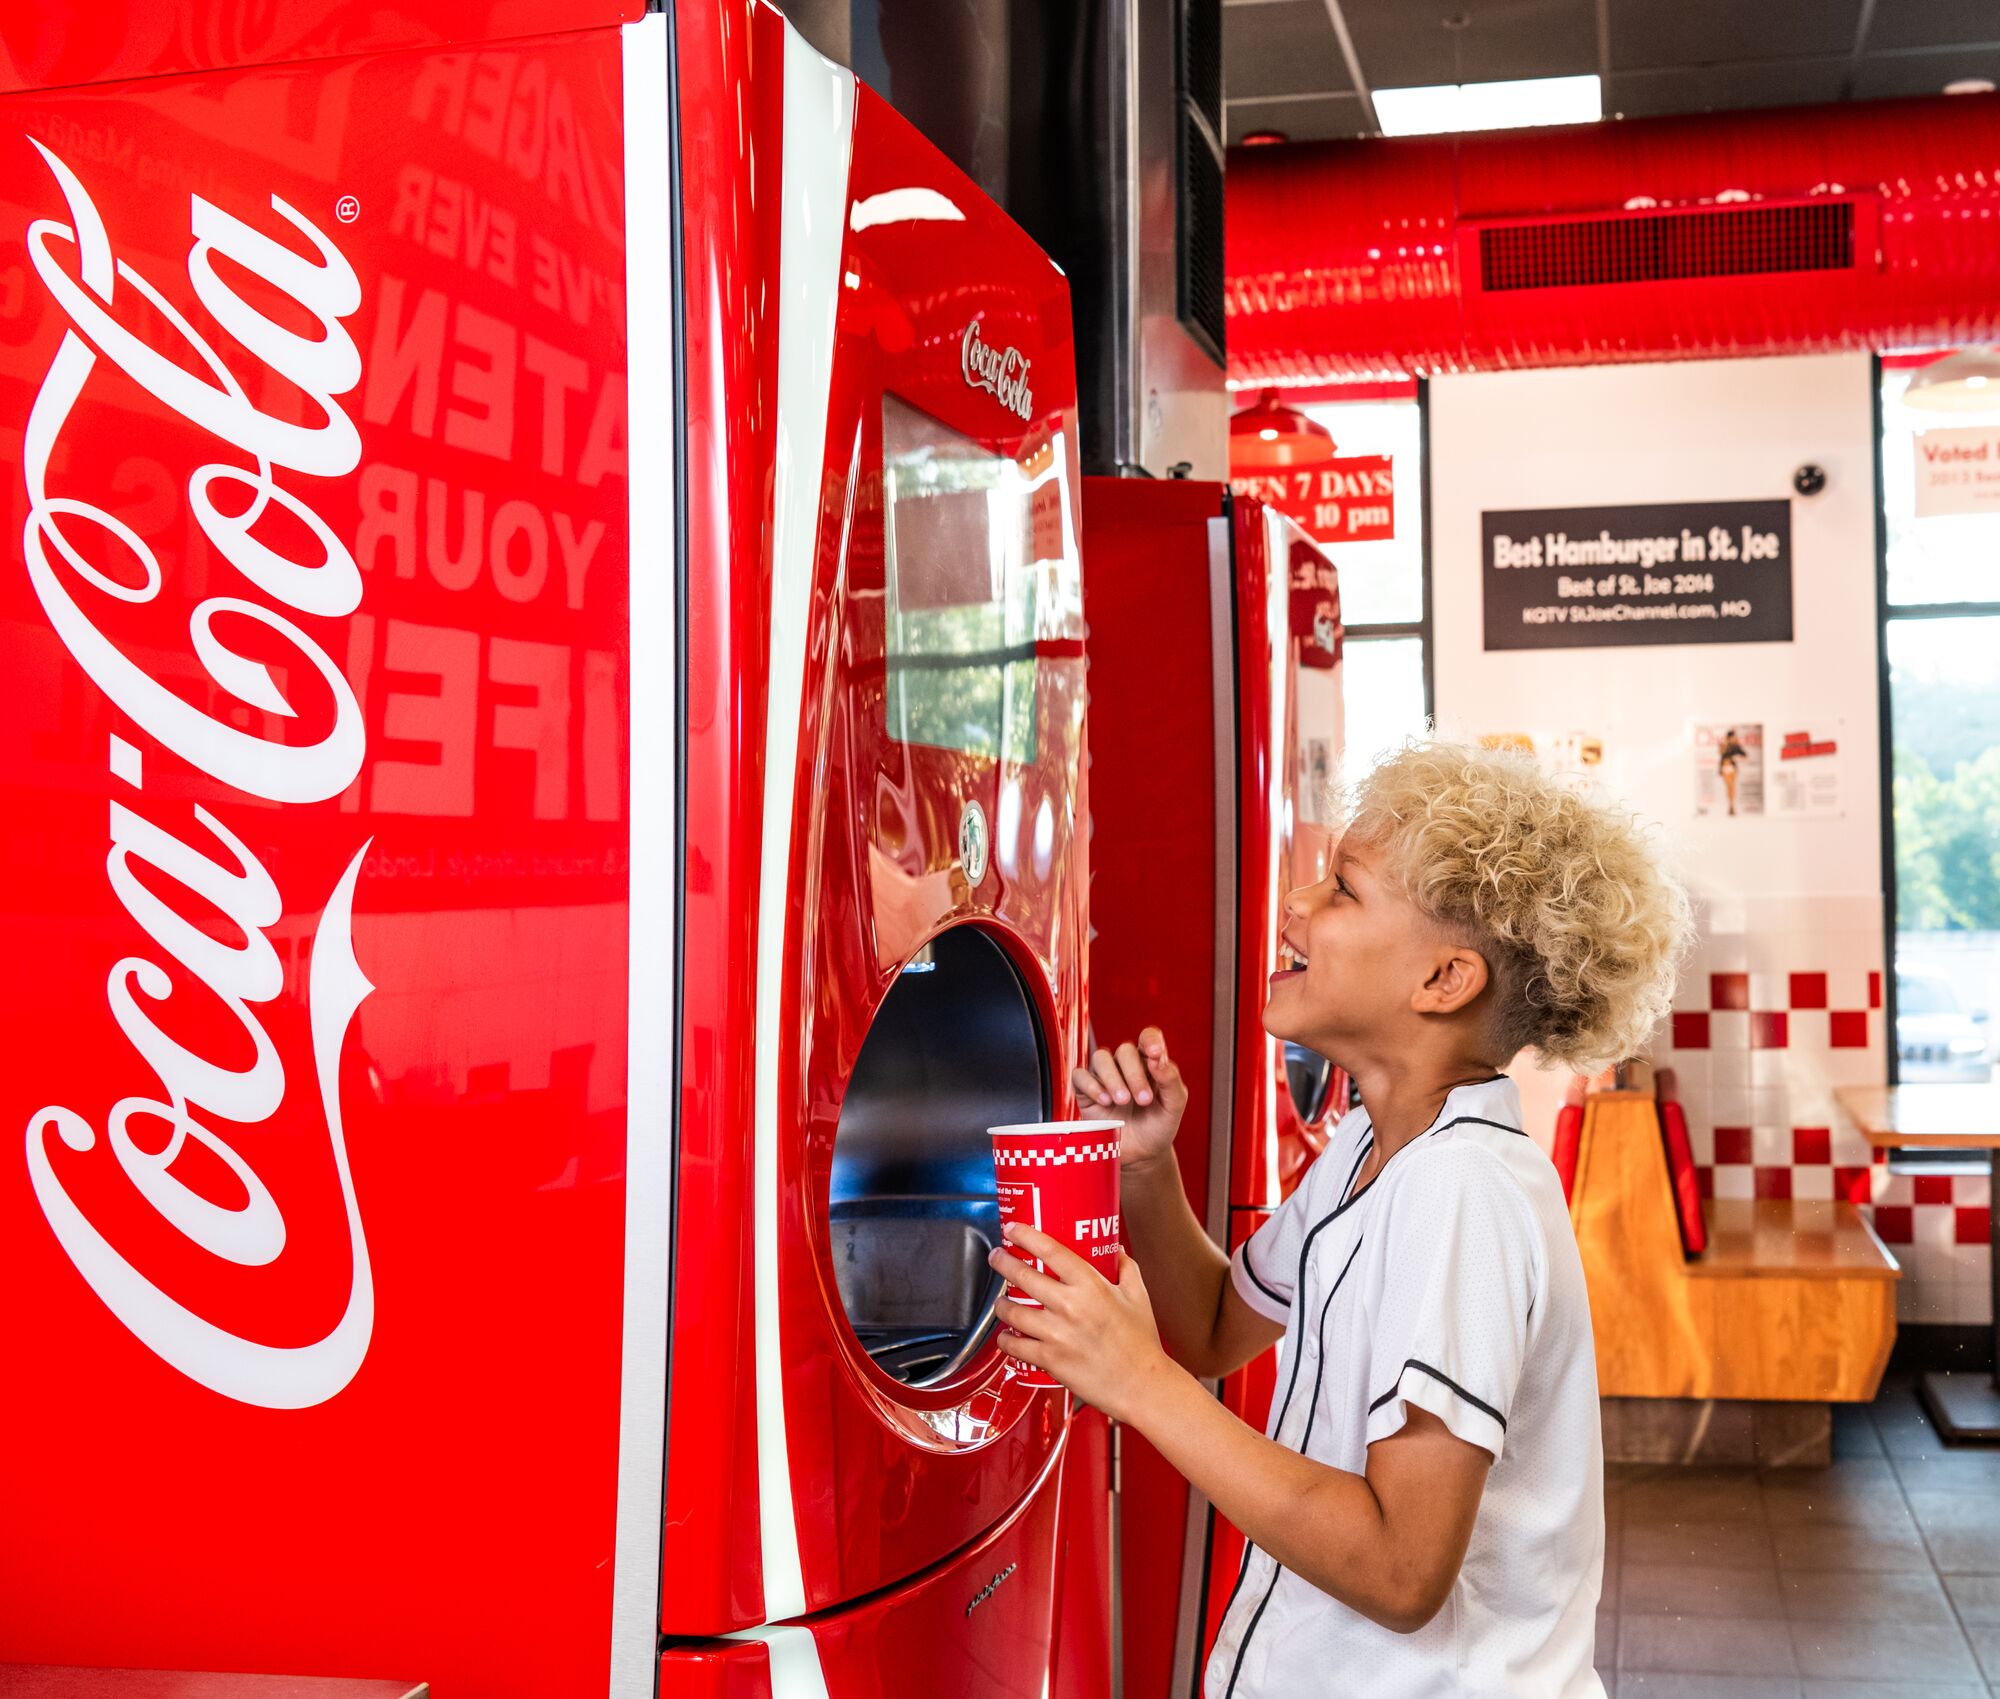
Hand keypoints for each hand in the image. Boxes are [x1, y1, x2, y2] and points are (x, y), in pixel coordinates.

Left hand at [988, 1223, 1177, 1423]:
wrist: (1142, 1386)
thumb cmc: (1141, 1343)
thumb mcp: (1138, 1296)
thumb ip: (1125, 1268)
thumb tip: (1115, 1250)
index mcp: (1091, 1286)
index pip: (1050, 1250)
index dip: (1026, 1235)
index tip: (1013, 1228)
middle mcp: (1070, 1306)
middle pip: (1022, 1275)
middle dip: (1003, 1262)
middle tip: (997, 1257)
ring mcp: (1057, 1334)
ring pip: (1012, 1311)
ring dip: (1001, 1303)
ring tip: (1002, 1300)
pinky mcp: (1050, 1360)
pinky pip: (1015, 1345)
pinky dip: (1006, 1339)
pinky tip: (1007, 1335)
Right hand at [1073, 1026, 1186, 1173]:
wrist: (1140, 1155)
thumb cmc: (1158, 1127)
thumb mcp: (1174, 1106)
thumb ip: (1171, 1080)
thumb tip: (1157, 1058)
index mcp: (1150, 1063)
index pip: (1148, 1037)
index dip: (1150, 1040)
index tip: (1154, 1054)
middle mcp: (1126, 1066)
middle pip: (1125, 1050)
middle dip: (1134, 1074)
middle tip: (1143, 1100)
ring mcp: (1104, 1077)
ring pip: (1100, 1057)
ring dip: (1112, 1077)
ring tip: (1122, 1101)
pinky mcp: (1085, 1091)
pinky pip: (1080, 1075)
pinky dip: (1091, 1085)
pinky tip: (1104, 1101)